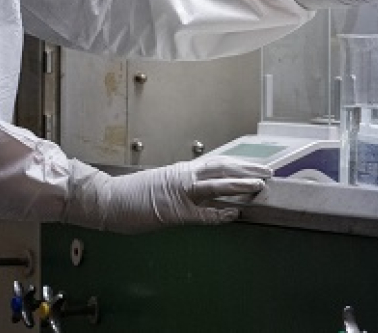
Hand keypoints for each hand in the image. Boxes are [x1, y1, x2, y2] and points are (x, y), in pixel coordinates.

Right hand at [63, 156, 270, 233]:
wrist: (109, 200)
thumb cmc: (132, 196)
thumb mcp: (161, 186)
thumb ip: (182, 188)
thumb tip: (199, 193)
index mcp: (181, 171)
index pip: (216, 163)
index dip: (238, 164)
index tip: (255, 165)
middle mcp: (183, 176)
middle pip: (222, 169)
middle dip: (247, 170)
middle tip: (268, 172)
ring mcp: (180, 193)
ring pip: (216, 185)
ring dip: (239, 185)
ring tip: (259, 185)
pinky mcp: (175, 211)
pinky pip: (203, 213)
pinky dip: (220, 213)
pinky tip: (235, 213)